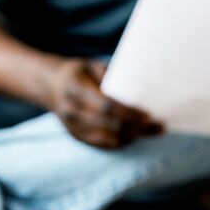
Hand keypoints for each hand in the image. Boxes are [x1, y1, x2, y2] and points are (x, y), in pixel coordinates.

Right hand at [44, 59, 161, 148]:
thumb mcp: (92, 66)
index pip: (106, 105)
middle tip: (159, 127)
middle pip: (110, 124)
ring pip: (108, 138)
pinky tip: (135, 137)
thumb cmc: (78, 72)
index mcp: (75, 88)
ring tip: (153, 132)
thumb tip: (142, 85)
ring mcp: (72, 126)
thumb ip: (113, 76)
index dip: (129, 113)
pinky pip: (102, 143)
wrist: (50, 85)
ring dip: (133, 136)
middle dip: (137, 128)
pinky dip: (121, 141)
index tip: (148, 115)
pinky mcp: (76, 136)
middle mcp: (71, 110)